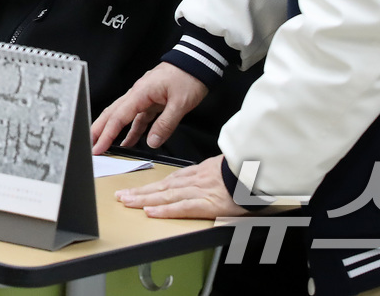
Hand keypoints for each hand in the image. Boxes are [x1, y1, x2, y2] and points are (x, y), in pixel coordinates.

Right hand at [91, 62, 208, 152]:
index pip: (118, 117)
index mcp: (140, 93)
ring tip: (104, 145)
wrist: (198, 62)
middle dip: (99, 129)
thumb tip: (152, 142)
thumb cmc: (188, 77)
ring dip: (113, 130)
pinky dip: (132, 130)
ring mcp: (144, 97)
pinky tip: (129, 141)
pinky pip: (138, 117)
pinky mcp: (152, 100)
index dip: (106, 134)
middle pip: (113, 114)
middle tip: (89, 145)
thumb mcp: (180, 103)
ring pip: (123, 115)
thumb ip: (165, 124)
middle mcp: (138, 94)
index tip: (97, 147)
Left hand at [115, 155, 246, 218]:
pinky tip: (150, 212)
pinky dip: (165, 210)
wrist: (258, 169)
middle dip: (139, 192)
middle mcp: (194, 181)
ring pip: (165, 195)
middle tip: (121, 196)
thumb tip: (205, 178)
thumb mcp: (223, 167)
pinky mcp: (207, 203)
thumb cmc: (244, 169)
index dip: (150, 185)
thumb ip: (210, 173)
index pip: (169, 180)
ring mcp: (198, 191)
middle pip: (161, 187)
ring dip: (144, 199)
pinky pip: (182, 207)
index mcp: (198, 173)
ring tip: (127, 202)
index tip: (135, 188)